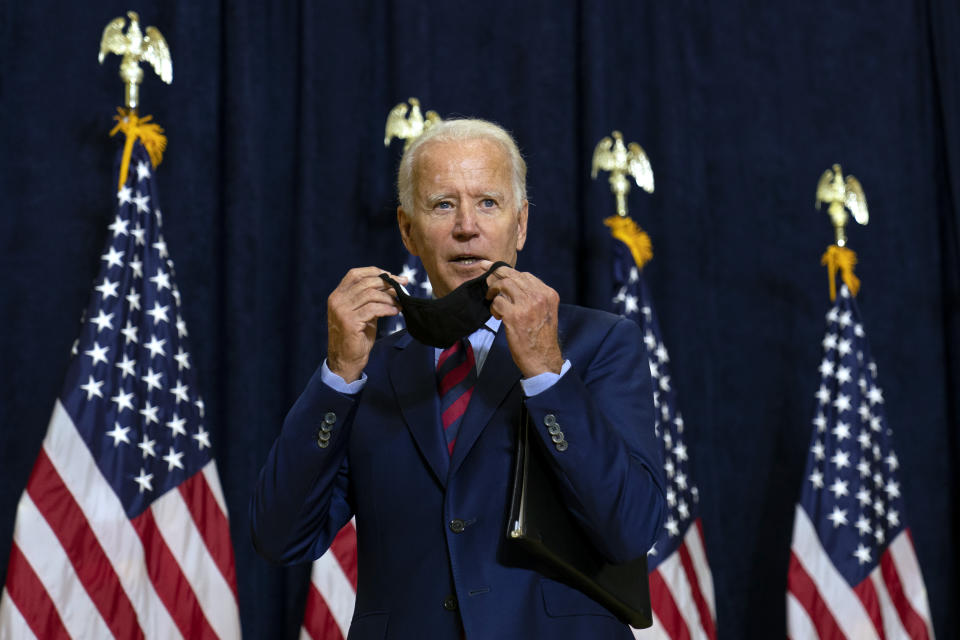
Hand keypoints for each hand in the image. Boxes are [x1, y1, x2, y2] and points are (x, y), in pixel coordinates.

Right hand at [327, 267, 406, 381]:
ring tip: (399, 302)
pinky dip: (387, 308)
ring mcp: (342, 311)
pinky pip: (373, 309)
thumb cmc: (356, 337)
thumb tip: (392, 284)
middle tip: (403, 285)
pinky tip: (395, 311)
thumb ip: (371, 298)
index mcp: (338, 295)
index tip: (392, 275)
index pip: (355, 274)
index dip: (374, 272)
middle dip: (387, 282)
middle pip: (365, 282)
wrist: (346, 360)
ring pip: (370, 294)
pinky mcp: (349, 322)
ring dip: (389, 297)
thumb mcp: (363, 313)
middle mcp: (337, 300)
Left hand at [482, 261, 563, 377]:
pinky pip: (497, 302)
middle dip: (495, 271)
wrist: (542, 358)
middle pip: (513, 275)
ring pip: (503, 285)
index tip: (496, 268)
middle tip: (483, 268)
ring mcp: (527, 305)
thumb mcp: (544, 312)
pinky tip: (497, 316)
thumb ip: (533, 297)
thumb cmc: (541, 337)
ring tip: (491, 299)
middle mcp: (539, 296)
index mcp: (548, 294)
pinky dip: (493, 308)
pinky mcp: (514, 316)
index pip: (526, 275)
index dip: (509, 271)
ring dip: (493, 291)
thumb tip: (512, 284)